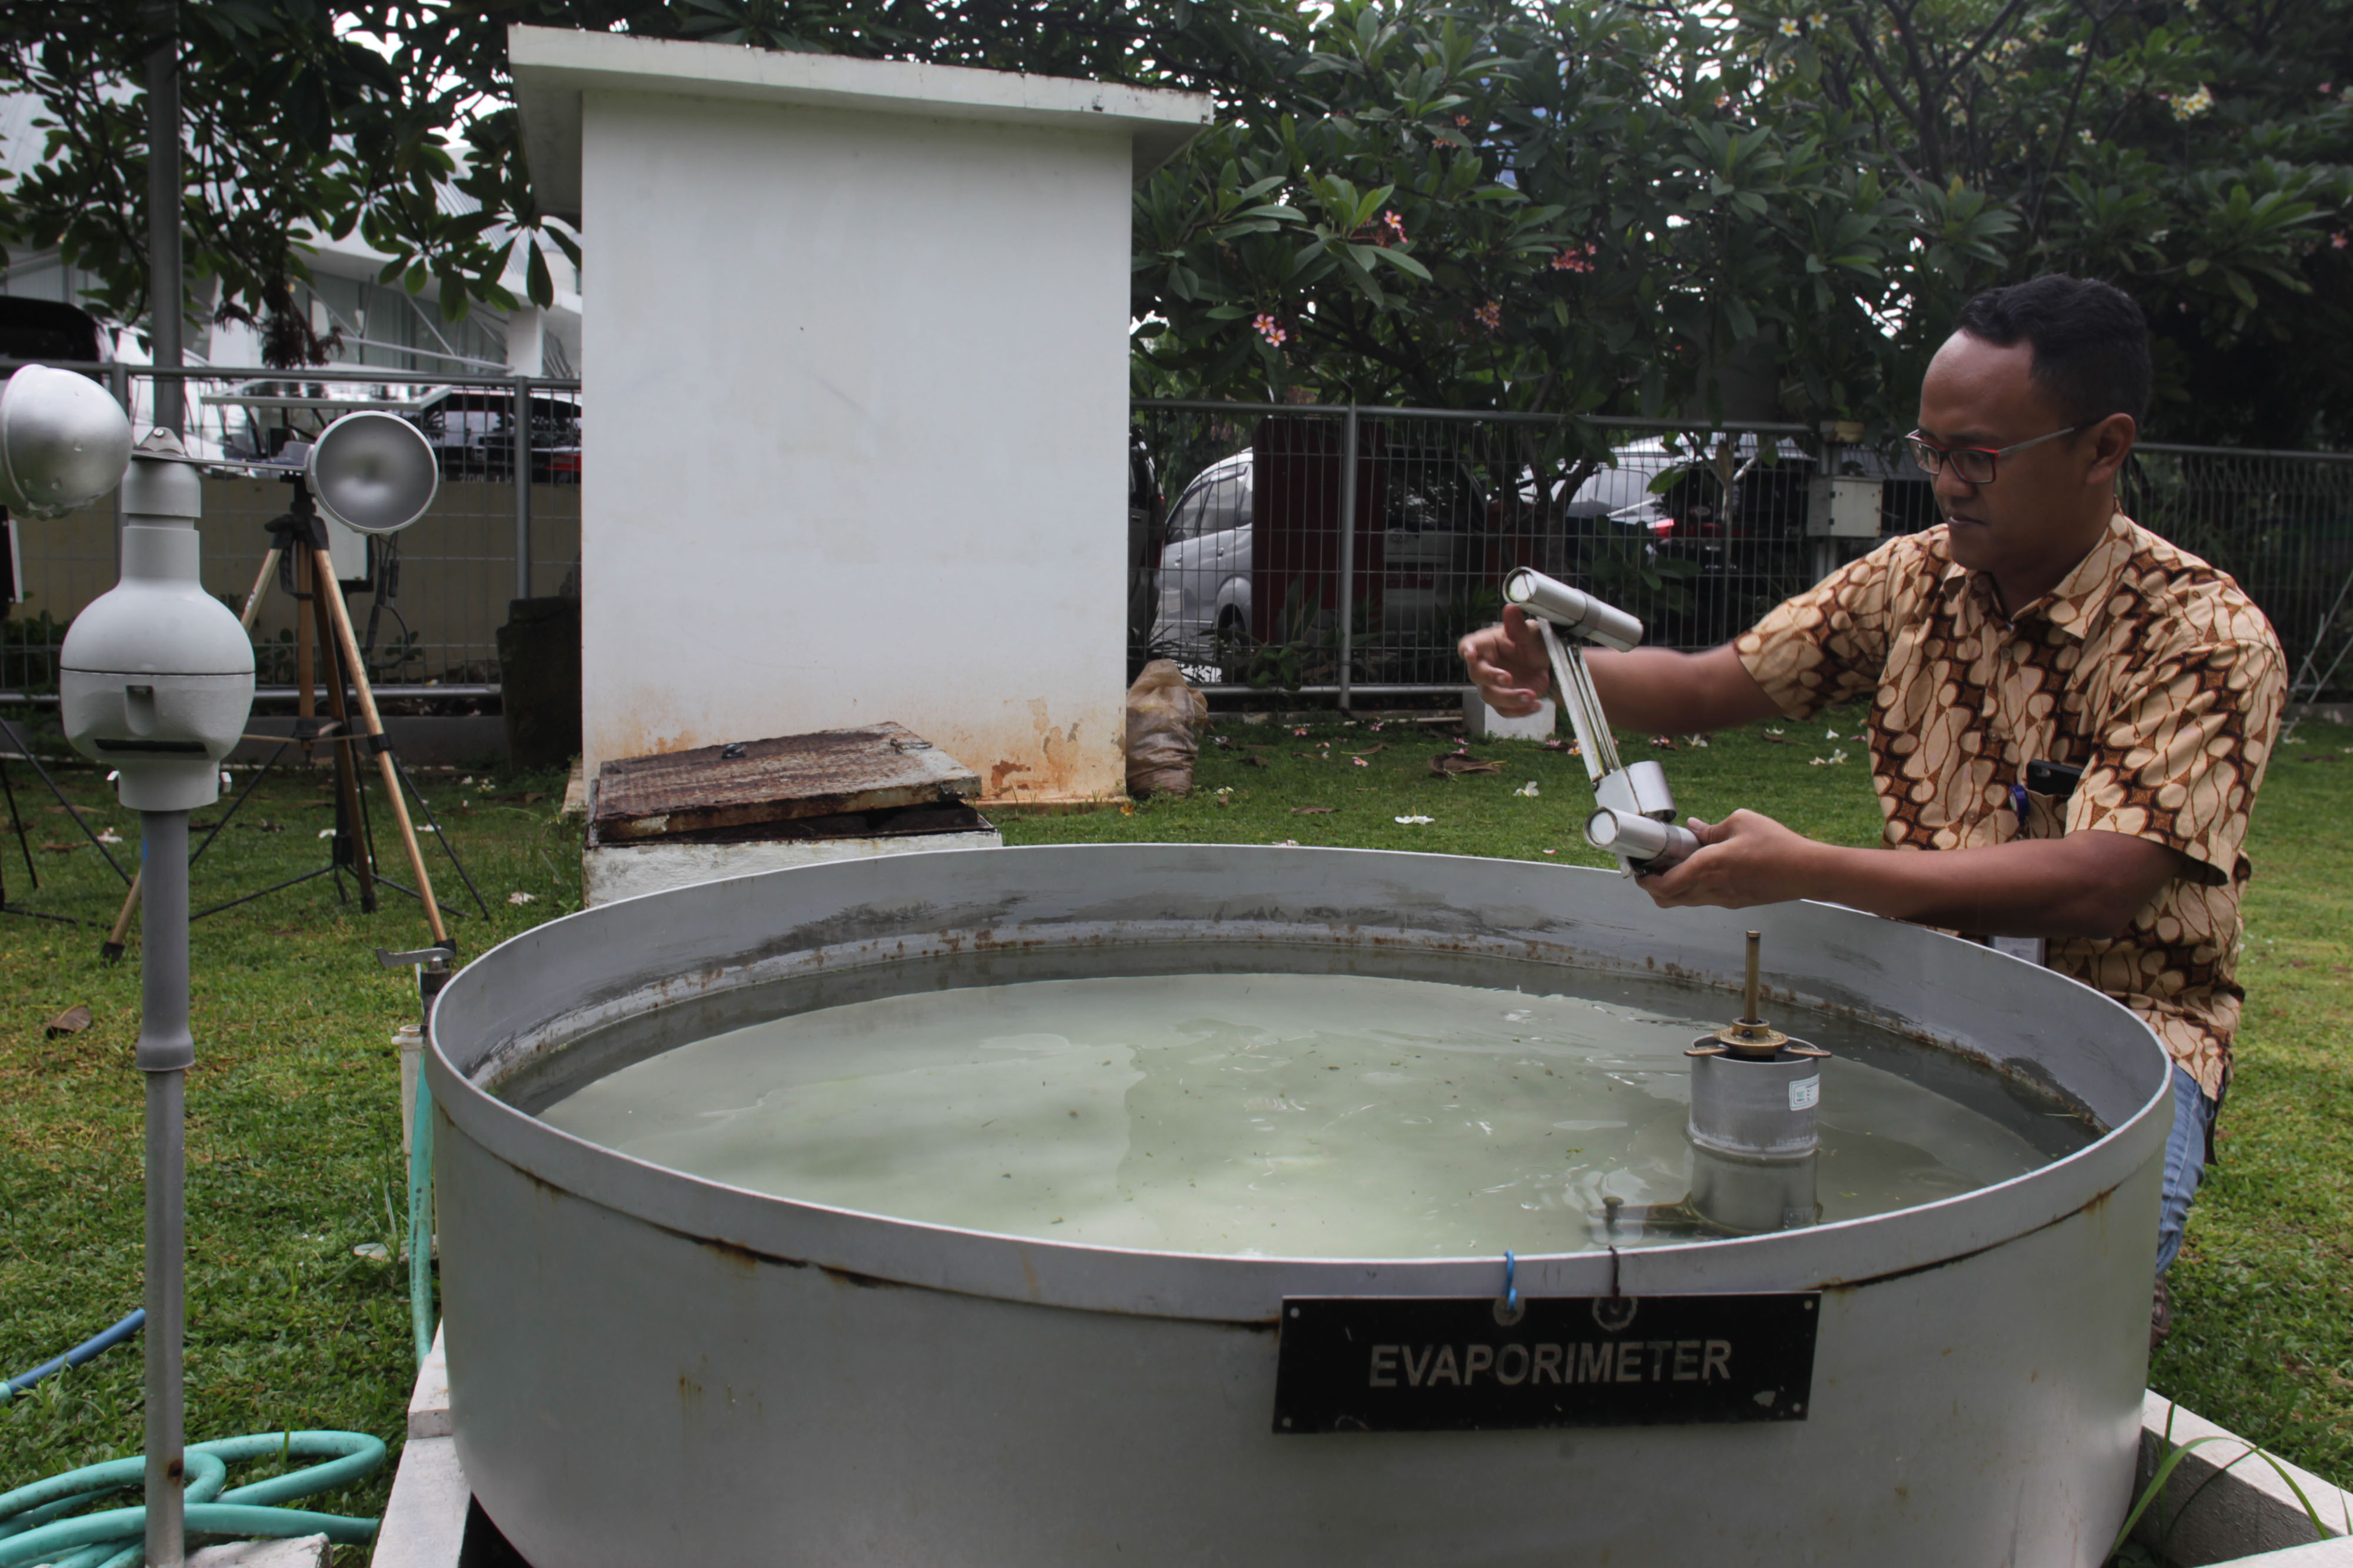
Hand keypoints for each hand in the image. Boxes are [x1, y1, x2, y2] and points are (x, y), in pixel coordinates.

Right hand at [1458, 605, 1551, 716]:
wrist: (1549, 666)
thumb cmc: (1534, 644)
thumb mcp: (1531, 634)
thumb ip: (1519, 626)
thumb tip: (1510, 609)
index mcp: (1487, 644)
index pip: (1468, 645)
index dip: (1467, 650)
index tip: (1470, 654)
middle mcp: (1486, 665)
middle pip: (1477, 674)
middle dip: (1491, 678)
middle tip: (1509, 678)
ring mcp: (1492, 685)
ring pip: (1490, 696)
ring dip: (1510, 698)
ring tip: (1531, 695)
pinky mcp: (1503, 701)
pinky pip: (1504, 711)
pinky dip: (1520, 711)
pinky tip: (1536, 705)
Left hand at [1639, 810, 1824, 909]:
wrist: (1807, 872)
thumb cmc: (1777, 845)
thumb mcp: (1741, 822)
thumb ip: (1711, 828)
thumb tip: (1694, 827)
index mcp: (1707, 867)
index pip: (1662, 886)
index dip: (1644, 880)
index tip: (1638, 868)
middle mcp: (1711, 889)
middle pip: (1667, 899)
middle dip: (1652, 886)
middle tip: (1651, 867)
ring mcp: (1723, 899)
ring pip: (1685, 901)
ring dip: (1674, 887)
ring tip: (1675, 865)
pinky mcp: (1735, 902)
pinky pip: (1704, 899)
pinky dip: (1693, 888)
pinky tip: (1702, 869)